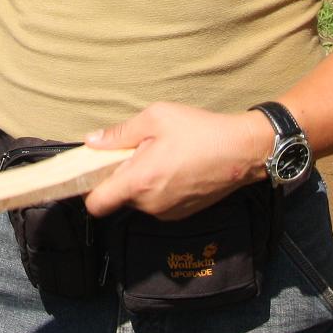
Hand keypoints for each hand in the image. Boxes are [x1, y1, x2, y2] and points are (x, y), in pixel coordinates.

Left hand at [82, 102, 272, 219]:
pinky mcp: (182, 215)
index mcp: (139, 181)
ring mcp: (167, 213)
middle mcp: (150, 204)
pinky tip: (176, 167)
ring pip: (139, 200)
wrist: (244, 151)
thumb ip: (119, 133)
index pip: (96, 204)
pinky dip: (158, 188)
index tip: (92, 172)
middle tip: (137, 151)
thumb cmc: (200, 131)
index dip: (88, 190)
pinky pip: (157, 203)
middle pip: (118, 198)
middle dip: (120, 177)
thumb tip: (91, 141)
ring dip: (141, 182)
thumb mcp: (155, 118)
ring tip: (162, 156)